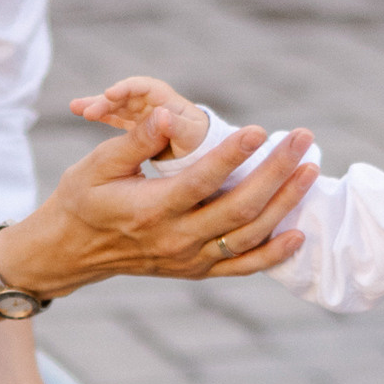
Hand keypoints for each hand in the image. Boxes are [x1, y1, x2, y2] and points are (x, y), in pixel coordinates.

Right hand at [0, 113, 317, 296]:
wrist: (72, 251)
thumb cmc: (83, 198)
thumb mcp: (97, 164)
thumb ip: (136, 140)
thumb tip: (165, 113)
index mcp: (150, 211)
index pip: (201, 181)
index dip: (232, 156)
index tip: (260, 130)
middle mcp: (174, 240)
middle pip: (238, 208)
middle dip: (276, 172)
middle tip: (303, 139)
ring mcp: (188, 259)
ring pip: (248, 237)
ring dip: (284, 204)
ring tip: (311, 170)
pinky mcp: (196, 270)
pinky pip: (242, 267)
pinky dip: (273, 254)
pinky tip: (298, 233)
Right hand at [69, 77, 212, 157]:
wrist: (200, 173)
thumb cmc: (200, 153)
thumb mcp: (188, 141)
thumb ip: (176, 129)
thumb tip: (164, 115)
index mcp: (170, 105)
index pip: (146, 88)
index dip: (128, 89)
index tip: (110, 94)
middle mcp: (158, 107)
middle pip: (129, 96)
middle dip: (107, 101)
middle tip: (87, 112)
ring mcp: (147, 117)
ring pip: (120, 106)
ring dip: (99, 105)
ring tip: (76, 107)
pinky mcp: (140, 129)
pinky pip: (118, 117)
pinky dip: (103, 115)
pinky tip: (79, 111)